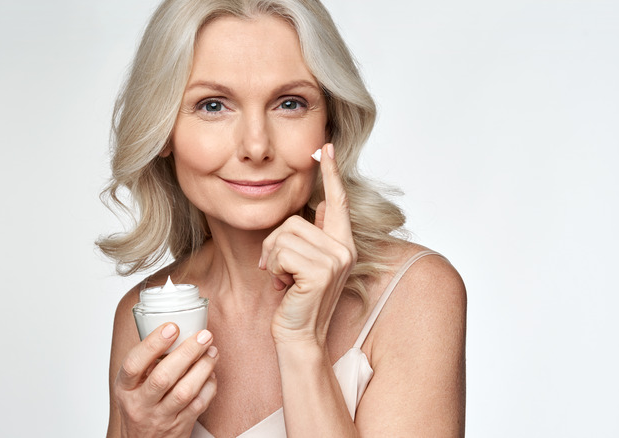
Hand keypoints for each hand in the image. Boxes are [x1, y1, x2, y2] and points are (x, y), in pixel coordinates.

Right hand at [113, 323, 217, 436]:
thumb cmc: (140, 404)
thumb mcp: (132, 384)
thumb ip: (147, 360)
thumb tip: (174, 326)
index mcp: (125, 387)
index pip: (133, 364)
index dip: (153, 344)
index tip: (172, 327)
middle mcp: (140, 404)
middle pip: (163, 377)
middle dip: (187, 353)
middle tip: (204, 336)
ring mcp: (160, 417)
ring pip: (184, 392)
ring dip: (203, 368)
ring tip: (212, 351)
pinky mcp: (180, 426)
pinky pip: (199, 404)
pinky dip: (209, 386)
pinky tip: (211, 373)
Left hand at [259, 143, 356, 345]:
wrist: (298, 336)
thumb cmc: (297, 301)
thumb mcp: (305, 263)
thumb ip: (315, 234)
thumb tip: (319, 205)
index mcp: (342, 243)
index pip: (337, 200)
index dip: (331, 173)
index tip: (325, 147)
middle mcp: (344, 249)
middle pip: (294, 220)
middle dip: (275, 243)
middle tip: (279, 268)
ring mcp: (335, 260)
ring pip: (284, 235)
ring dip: (273, 258)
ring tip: (283, 279)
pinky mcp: (320, 272)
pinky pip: (282, 251)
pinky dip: (275, 268)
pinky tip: (284, 286)